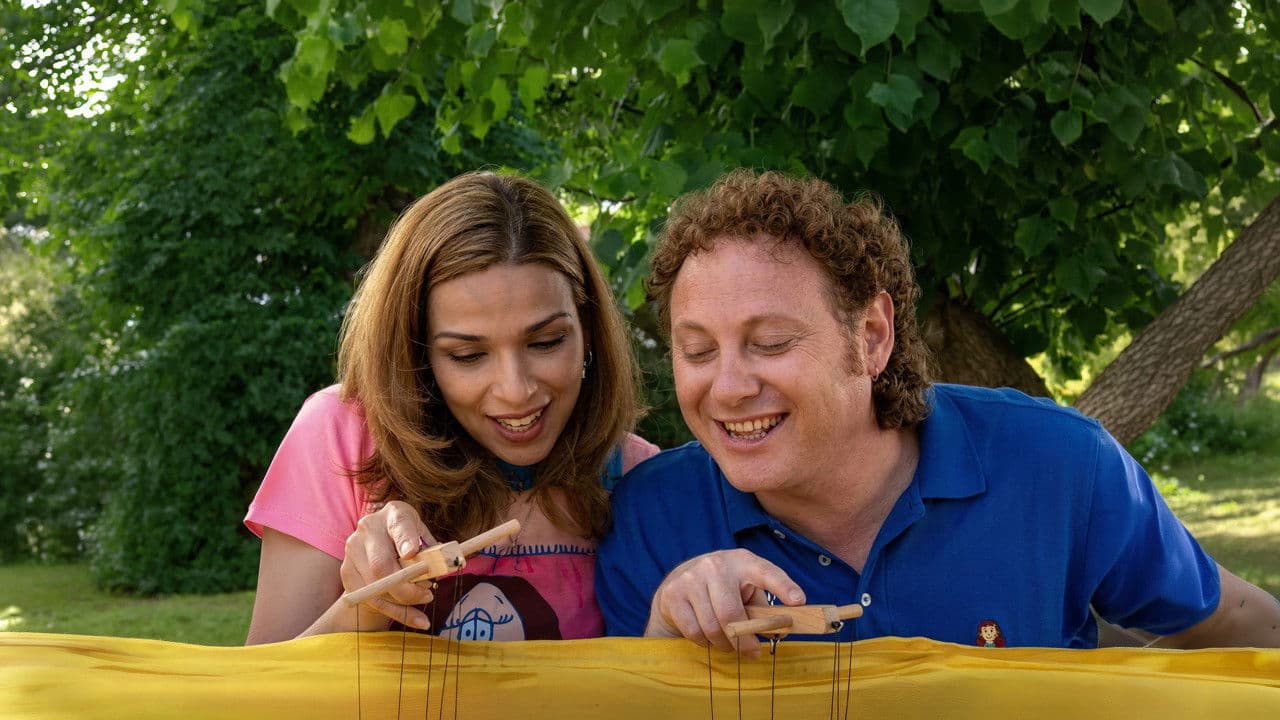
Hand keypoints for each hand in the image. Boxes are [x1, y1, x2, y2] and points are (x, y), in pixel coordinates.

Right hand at [341, 500, 438, 630]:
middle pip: (381, 566)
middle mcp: (368, 529)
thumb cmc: (409, 538)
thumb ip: (431, 550)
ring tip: (424, 599)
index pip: (399, 525)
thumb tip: (443, 567)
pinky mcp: (347, 572)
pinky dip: (396, 612)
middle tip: (428, 595)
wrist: (378, 542)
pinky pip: (370, 600)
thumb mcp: (423, 536)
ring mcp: (353, 551)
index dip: (405, 539)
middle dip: (407, 588)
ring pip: (375, 588)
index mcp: (394, 514)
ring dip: (403, 602)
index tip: (412, 552)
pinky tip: (416, 619)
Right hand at [645, 549, 804, 656]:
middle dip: (744, 640)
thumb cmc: (723, 589)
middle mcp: (716, 565)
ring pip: (712, 627)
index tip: (799, 601)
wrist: (679, 582)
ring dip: (724, 644)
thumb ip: (761, 608)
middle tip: (752, 653)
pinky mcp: (673, 595)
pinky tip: (709, 638)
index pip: (766, 572)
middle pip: (731, 613)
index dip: (782, 587)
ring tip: (729, 645)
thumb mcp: (744, 590)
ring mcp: (691, 578)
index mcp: (742, 561)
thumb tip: (780, 632)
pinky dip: (705, 642)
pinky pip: (694, 632)